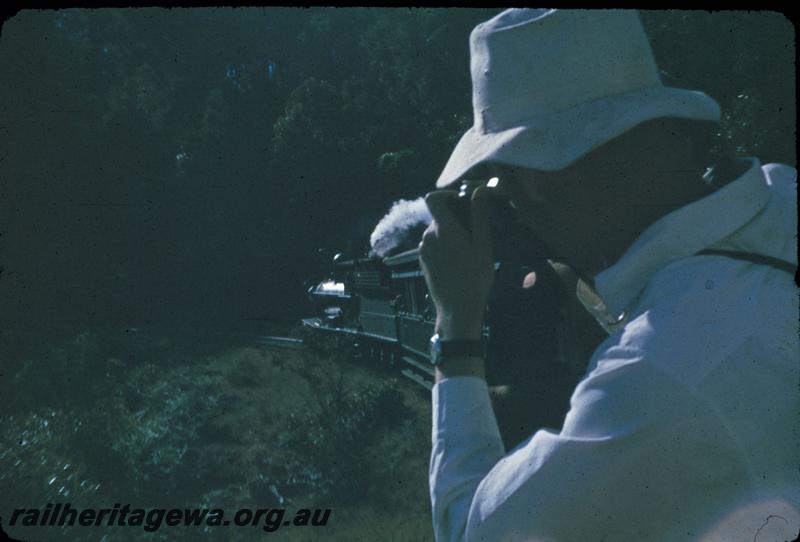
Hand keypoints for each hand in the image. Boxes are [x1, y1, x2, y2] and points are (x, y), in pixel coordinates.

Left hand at [418, 186, 493, 339]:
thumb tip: (480, 190)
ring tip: (468, 249)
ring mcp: (423, 250)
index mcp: (443, 230)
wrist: (457, 308)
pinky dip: (444, 245)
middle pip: (438, 216)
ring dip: (449, 233)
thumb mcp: (483, 245)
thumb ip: (479, 216)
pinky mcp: (422, 261)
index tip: (460, 201)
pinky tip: (458, 260)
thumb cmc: (474, 277)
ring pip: (436, 231)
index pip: (432, 198)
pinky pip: (433, 244)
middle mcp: (428, 237)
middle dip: (454, 217)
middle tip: (474, 231)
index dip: (445, 195)